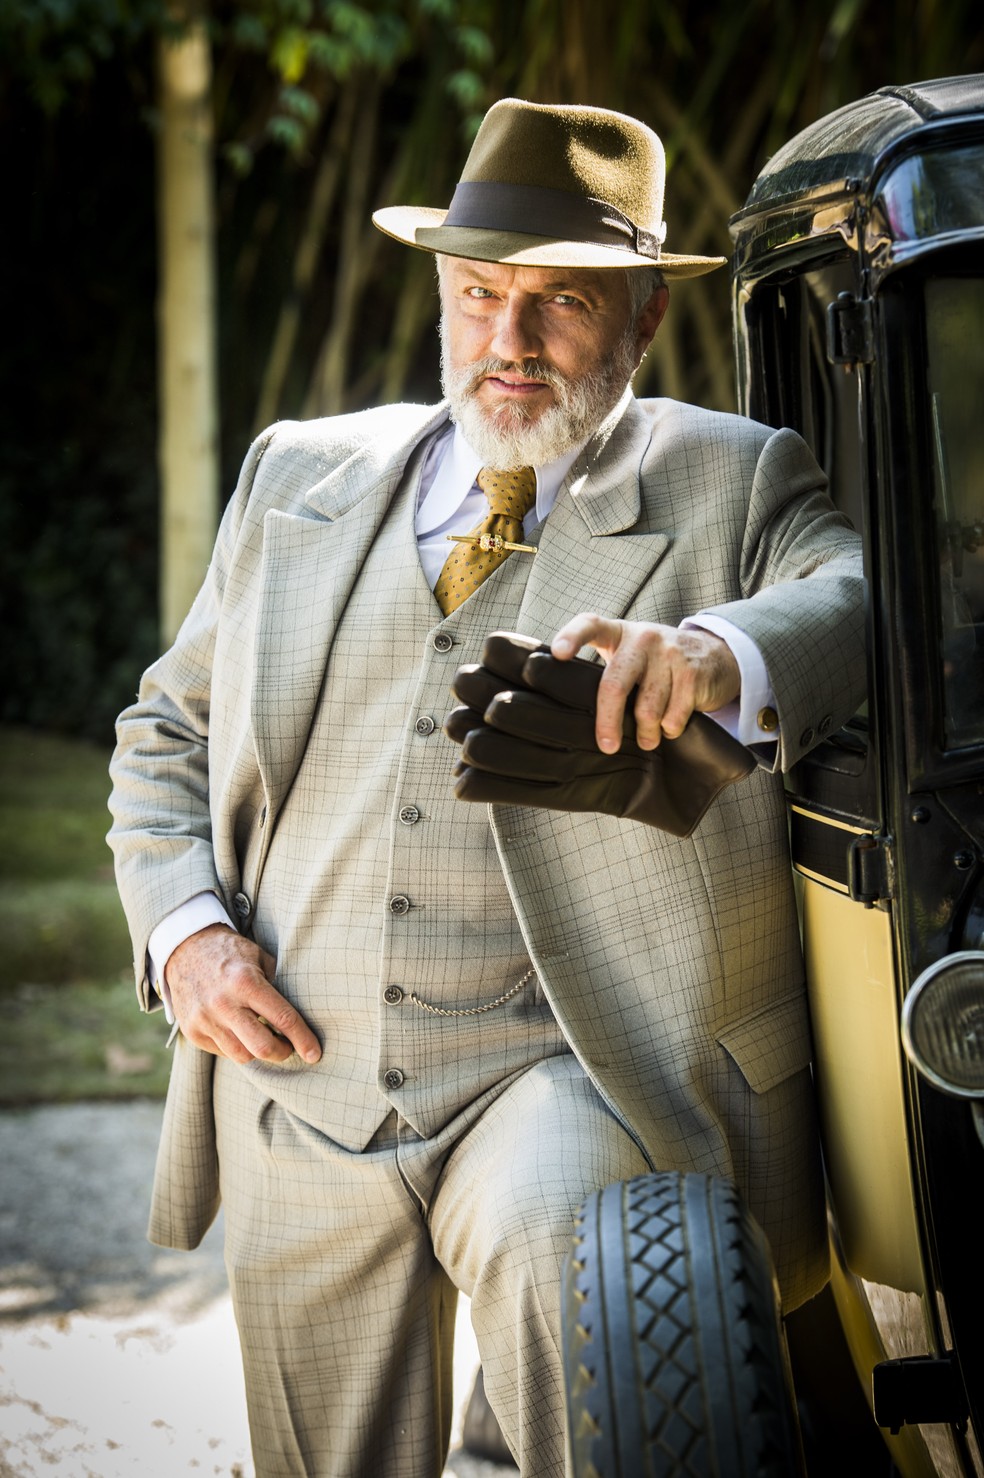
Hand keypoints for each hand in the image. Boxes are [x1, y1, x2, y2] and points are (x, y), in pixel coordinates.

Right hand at [165, 924, 321, 1064]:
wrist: (184, 948)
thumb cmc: (230, 952)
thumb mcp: (259, 957)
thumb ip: (278, 983)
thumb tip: (302, 1013)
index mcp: (245, 982)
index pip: (283, 1019)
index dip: (303, 1039)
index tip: (314, 1054)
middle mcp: (224, 1003)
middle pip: (262, 1047)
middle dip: (283, 1052)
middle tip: (289, 1047)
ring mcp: (205, 1019)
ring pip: (242, 1055)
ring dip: (259, 1052)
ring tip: (265, 1038)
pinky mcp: (192, 1031)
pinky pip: (222, 1052)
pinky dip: (236, 1047)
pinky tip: (241, 1033)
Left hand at [446, 633, 754, 837]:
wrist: (711, 657)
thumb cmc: (648, 667)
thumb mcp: (620, 659)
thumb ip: (590, 676)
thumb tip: (536, 709)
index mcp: (614, 632)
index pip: (589, 623)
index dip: (572, 637)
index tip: (558, 656)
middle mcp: (640, 637)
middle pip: (615, 682)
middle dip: (608, 721)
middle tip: (605, 746)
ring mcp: (669, 652)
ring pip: (648, 706)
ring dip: (645, 732)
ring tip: (645, 742)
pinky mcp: (693, 671)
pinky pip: (675, 713)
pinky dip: (671, 729)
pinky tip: (669, 731)